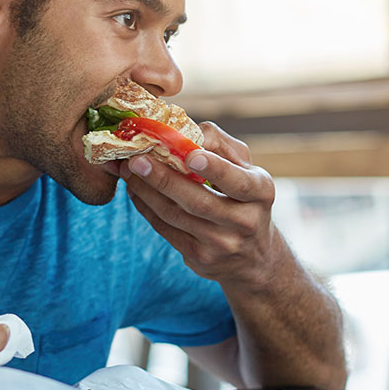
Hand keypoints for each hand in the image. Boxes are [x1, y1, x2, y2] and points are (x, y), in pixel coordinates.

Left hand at [118, 122, 282, 287]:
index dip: (214, 168)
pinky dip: (146, 208)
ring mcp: (222, 244)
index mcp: (260, 191)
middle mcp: (245, 221)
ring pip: (175, 215)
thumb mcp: (245, 168)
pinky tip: (135, 191)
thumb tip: (186, 132)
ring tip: (127, 171)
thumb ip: (219, 145)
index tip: (189, 156)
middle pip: (198, 201)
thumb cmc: (243, 196)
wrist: (254, 255)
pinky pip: (166, 230)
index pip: (237, 180)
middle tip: (136, 160)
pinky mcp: (200, 258)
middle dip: (163, 179)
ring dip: (146, 191)